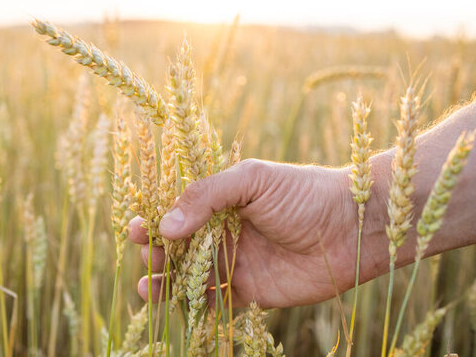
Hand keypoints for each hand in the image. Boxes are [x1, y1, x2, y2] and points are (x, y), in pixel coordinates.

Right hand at [129, 158, 377, 308]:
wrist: (352, 227)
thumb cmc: (303, 193)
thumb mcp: (252, 180)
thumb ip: (207, 196)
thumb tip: (166, 225)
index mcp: (222, 201)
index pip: (178, 211)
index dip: (154, 219)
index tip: (135, 228)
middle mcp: (224, 232)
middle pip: (178, 246)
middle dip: (156, 252)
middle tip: (147, 256)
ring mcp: (236, 262)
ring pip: (190, 276)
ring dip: (167, 283)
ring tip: (148, 288)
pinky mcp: (251, 290)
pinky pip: (215, 301)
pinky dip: (195, 306)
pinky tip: (181, 307)